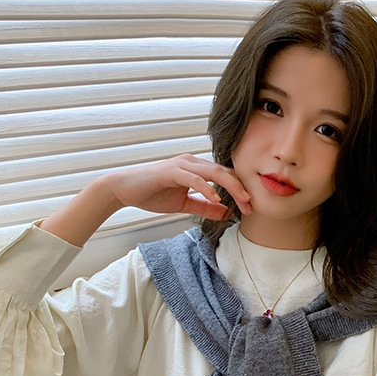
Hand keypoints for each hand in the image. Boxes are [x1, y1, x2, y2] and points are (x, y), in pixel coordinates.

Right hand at [108, 154, 251, 220]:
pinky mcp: (171, 171)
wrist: (124, 189)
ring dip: (231, 186)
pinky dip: (206, 188)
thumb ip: (205, 207)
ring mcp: (182, 165)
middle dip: (241, 189)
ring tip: (242, 200)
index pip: (225, 177)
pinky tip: (216, 198)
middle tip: (252, 205)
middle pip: (225, 172)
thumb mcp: (184, 204)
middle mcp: (192, 163)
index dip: (240, 191)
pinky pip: (194, 178)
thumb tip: (226, 213)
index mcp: (197, 169)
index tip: (250, 207)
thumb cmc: (152, 193)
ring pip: (214, 172)